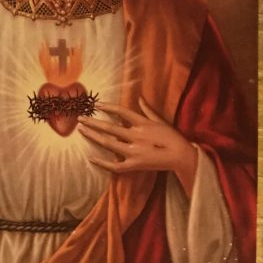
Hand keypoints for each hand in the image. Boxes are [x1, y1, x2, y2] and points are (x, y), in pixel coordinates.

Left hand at [77, 98, 198, 197]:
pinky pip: (114, 165)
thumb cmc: (173, 138)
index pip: (122, 112)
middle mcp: (136, 136)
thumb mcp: (160, 121)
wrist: (182, 157)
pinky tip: (91, 157)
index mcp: (143, 124)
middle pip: (110, 127)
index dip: (108, 107)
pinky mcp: (134, 165)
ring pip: (109, 143)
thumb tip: (139, 97)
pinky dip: (102, 162)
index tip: (97, 105)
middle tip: (80, 118)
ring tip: (81, 130)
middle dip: (93, 122)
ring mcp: (134, 152)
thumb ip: (147, 110)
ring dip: (94, 136)